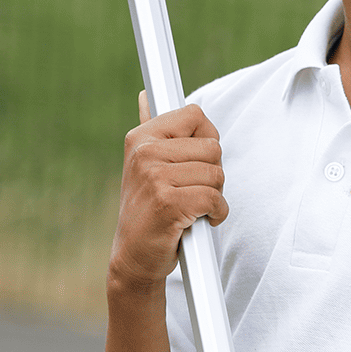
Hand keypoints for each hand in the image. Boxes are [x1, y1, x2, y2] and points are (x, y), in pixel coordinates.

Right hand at [110, 97, 225, 293]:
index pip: (195, 115)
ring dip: (213, 197)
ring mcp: (154, 177)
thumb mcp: (145, 166)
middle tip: (190, 191)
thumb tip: (146, 94)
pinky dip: (216, 214)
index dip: (206, 140)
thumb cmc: (148, 210)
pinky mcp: (167, 203)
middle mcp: (144, 152)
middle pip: (213, 147)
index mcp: (141, 137)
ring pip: (216, 174)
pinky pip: (214, 199)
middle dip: (212, 174)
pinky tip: (198, 221)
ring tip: (190, 208)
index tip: (195, 161)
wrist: (134, 257)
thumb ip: (153, 132)